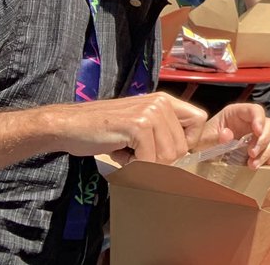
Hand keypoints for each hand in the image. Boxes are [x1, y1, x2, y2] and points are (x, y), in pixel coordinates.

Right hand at [46, 92, 207, 163]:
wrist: (70, 125)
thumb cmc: (104, 130)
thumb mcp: (140, 127)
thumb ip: (163, 135)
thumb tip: (186, 156)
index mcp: (165, 101)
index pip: (200, 120)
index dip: (189, 142)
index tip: (167, 153)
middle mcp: (161, 103)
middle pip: (182, 147)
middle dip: (161, 161)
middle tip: (136, 155)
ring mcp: (150, 112)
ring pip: (167, 156)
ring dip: (146, 165)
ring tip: (127, 152)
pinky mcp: (138, 125)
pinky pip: (149, 160)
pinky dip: (134, 167)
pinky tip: (120, 155)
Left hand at [200, 103, 269, 167]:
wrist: (201, 157)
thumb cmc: (204, 143)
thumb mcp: (205, 139)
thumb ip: (215, 137)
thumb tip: (227, 134)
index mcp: (237, 113)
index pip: (255, 110)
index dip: (259, 119)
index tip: (256, 132)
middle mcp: (251, 123)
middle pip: (269, 124)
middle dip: (263, 140)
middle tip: (252, 154)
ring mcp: (258, 137)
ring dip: (266, 152)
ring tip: (252, 165)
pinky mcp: (262, 150)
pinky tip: (264, 165)